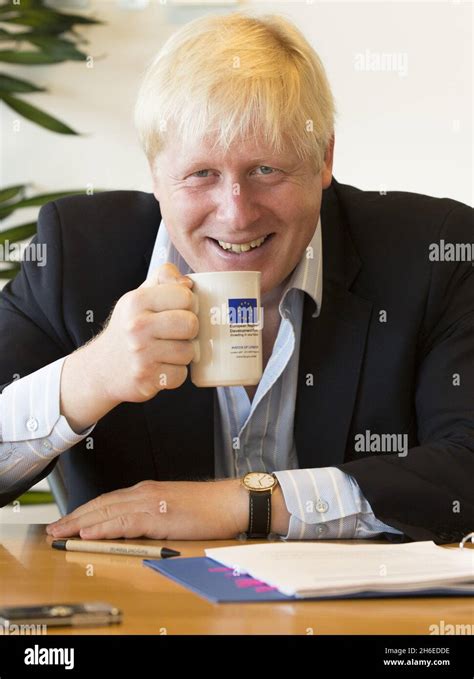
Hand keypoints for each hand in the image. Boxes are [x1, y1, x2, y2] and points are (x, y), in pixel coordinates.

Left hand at [46, 479, 248, 539]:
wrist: (231, 501)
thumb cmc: (208, 508)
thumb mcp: (173, 509)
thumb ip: (151, 514)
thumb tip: (133, 528)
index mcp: (147, 491)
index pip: (107, 500)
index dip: (84, 511)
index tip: (67, 521)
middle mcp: (144, 493)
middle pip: (101, 503)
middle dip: (74, 516)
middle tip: (53, 528)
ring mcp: (150, 502)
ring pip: (106, 511)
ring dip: (80, 523)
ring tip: (61, 532)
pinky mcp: (158, 515)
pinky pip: (123, 522)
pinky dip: (103, 527)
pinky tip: (89, 533)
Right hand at [59, 263, 197, 431]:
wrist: (100, 368)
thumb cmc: (128, 329)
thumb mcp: (138, 297)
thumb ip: (163, 279)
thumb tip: (188, 282)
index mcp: (137, 301)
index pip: (185, 296)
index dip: (188, 304)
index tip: (179, 310)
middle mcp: (137, 326)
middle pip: (191, 324)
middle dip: (189, 330)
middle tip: (176, 334)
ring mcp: (141, 354)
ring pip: (189, 351)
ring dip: (183, 354)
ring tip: (166, 351)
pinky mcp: (146, 379)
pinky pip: (181, 375)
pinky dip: (175, 373)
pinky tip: (161, 367)